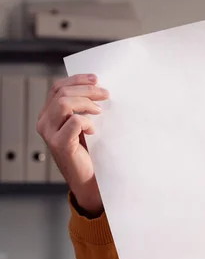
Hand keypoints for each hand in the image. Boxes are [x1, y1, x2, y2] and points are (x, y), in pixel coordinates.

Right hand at [37, 74, 108, 215]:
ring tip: (99, 111)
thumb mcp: (86, 125)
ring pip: (63, 103)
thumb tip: (98, 88)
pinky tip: (93, 131)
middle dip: (87, 89)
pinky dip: (86, 122)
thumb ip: (83, 109)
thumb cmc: (90, 153)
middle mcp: (45, 122)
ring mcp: (49, 134)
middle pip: (62, 92)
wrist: (91, 180)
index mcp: (49, 115)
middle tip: (106, 94)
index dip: (77, 80)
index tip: (96, 78)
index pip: (58, 87)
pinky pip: (73, 122)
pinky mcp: (59, 144)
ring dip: (86, 103)